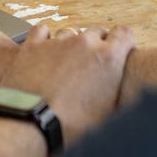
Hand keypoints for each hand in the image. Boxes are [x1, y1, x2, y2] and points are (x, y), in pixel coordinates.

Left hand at [0, 25, 134, 144]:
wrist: (31, 124)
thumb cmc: (71, 126)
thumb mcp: (107, 114)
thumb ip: (116, 94)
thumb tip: (122, 95)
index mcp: (108, 58)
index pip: (125, 33)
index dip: (124, 42)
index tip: (120, 51)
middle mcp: (85, 43)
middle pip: (97, 31)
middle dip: (97, 44)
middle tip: (91, 64)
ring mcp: (58, 41)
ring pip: (70, 32)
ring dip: (71, 44)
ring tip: (66, 65)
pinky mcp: (33, 44)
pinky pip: (43, 30)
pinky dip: (46, 38)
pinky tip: (45, 50)